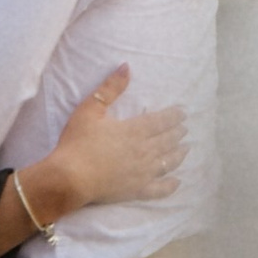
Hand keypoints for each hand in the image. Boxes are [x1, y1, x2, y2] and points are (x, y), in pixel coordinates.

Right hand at [30, 65, 186, 217]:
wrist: (70, 178)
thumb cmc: (77, 142)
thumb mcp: (90, 109)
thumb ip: (110, 88)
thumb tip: (126, 67)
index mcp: (134, 130)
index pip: (161, 121)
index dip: (174, 116)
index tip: (183, 113)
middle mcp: (144, 151)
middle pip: (167, 140)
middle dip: (177, 133)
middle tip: (185, 128)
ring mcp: (143, 173)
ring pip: (168, 162)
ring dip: (179, 154)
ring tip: (187, 149)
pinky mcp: (137, 190)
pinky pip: (159, 189)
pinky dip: (170, 185)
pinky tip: (177, 181)